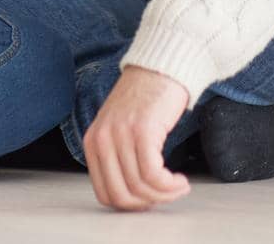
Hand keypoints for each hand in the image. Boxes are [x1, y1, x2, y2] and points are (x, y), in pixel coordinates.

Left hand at [82, 67, 191, 211]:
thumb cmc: (145, 100)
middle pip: (122, 196)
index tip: (151, 200)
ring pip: (139, 187)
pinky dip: (169, 185)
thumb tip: (132, 197)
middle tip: (167, 195)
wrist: (160, 68)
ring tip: (179, 186)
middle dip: (148, 204)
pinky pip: (153, 174)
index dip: (131, 205)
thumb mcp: (119, 130)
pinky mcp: (142, 130)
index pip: (105, 194)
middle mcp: (102, 139)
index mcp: (92, 142)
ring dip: (165, 195)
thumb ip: (117, 157)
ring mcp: (120, 134)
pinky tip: (181, 180)